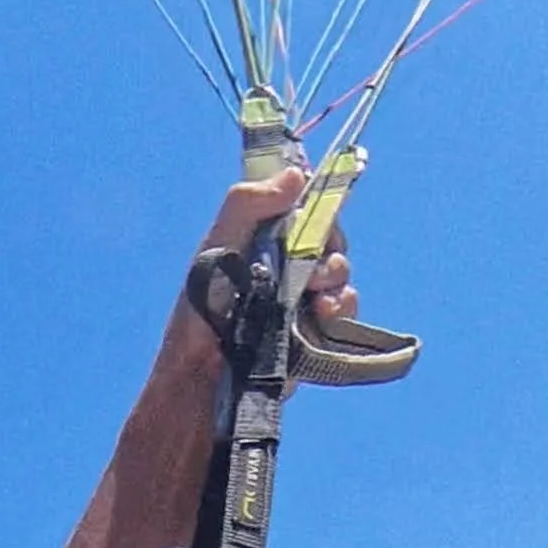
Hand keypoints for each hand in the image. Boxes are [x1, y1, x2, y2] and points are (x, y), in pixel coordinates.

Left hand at [184, 162, 356, 342]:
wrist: (205, 372)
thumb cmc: (201, 308)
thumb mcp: (217, 245)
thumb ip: (247, 204)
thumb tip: (297, 175)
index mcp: (260, 235)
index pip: (302, 204)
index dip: (317, 202)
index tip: (319, 208)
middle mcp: (283, 260)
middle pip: (328, 235)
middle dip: (329, 242)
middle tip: (313, 260)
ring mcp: (301, 293)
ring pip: (340, 270)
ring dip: (335, 275)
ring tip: (314, 291)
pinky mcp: (315, 327)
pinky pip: (346, 306)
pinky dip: (342, 305)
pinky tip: (323, 313)